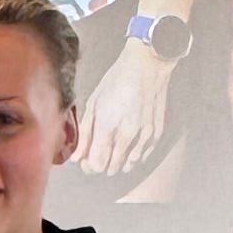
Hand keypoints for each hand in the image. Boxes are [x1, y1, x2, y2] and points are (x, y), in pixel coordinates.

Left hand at [76, 39, 174, 177]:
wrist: (147, 65)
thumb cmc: (117, 80)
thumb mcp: (94, 102)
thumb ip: (85, 133)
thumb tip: (76, 157)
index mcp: (108, 126)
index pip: (97, 164)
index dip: (89, 166)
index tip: (85, 160)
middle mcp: (127, 134)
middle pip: (112, 167)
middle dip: (101, 165)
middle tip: (96, 156)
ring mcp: (144, 134)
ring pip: (129, 164)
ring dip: (119, 162)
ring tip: (112, 153)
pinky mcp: (156, 132)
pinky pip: (144, 154)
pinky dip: (134, 155)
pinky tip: (128, 150)